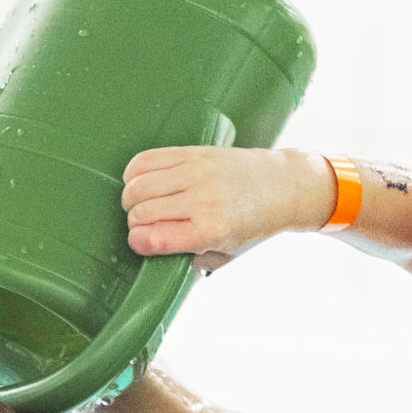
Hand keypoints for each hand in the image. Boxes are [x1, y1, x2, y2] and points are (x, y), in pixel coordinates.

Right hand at [121, 147, 334, 269]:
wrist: (280, 186)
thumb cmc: (252, 223)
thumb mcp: (226, 253)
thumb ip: (192, 260)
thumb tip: (155, 252)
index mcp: (209, 231)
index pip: (151, 239)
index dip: (138, 243)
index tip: (141, 243)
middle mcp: (201, 201)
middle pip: (140, 213)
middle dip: (134, 223)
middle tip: (144, 225)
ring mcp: (195, 173)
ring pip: (137, 186)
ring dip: (131, 199)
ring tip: (141, 204)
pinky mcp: (192, 153)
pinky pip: (144, 160)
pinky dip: (133, 174)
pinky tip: (141, 182)